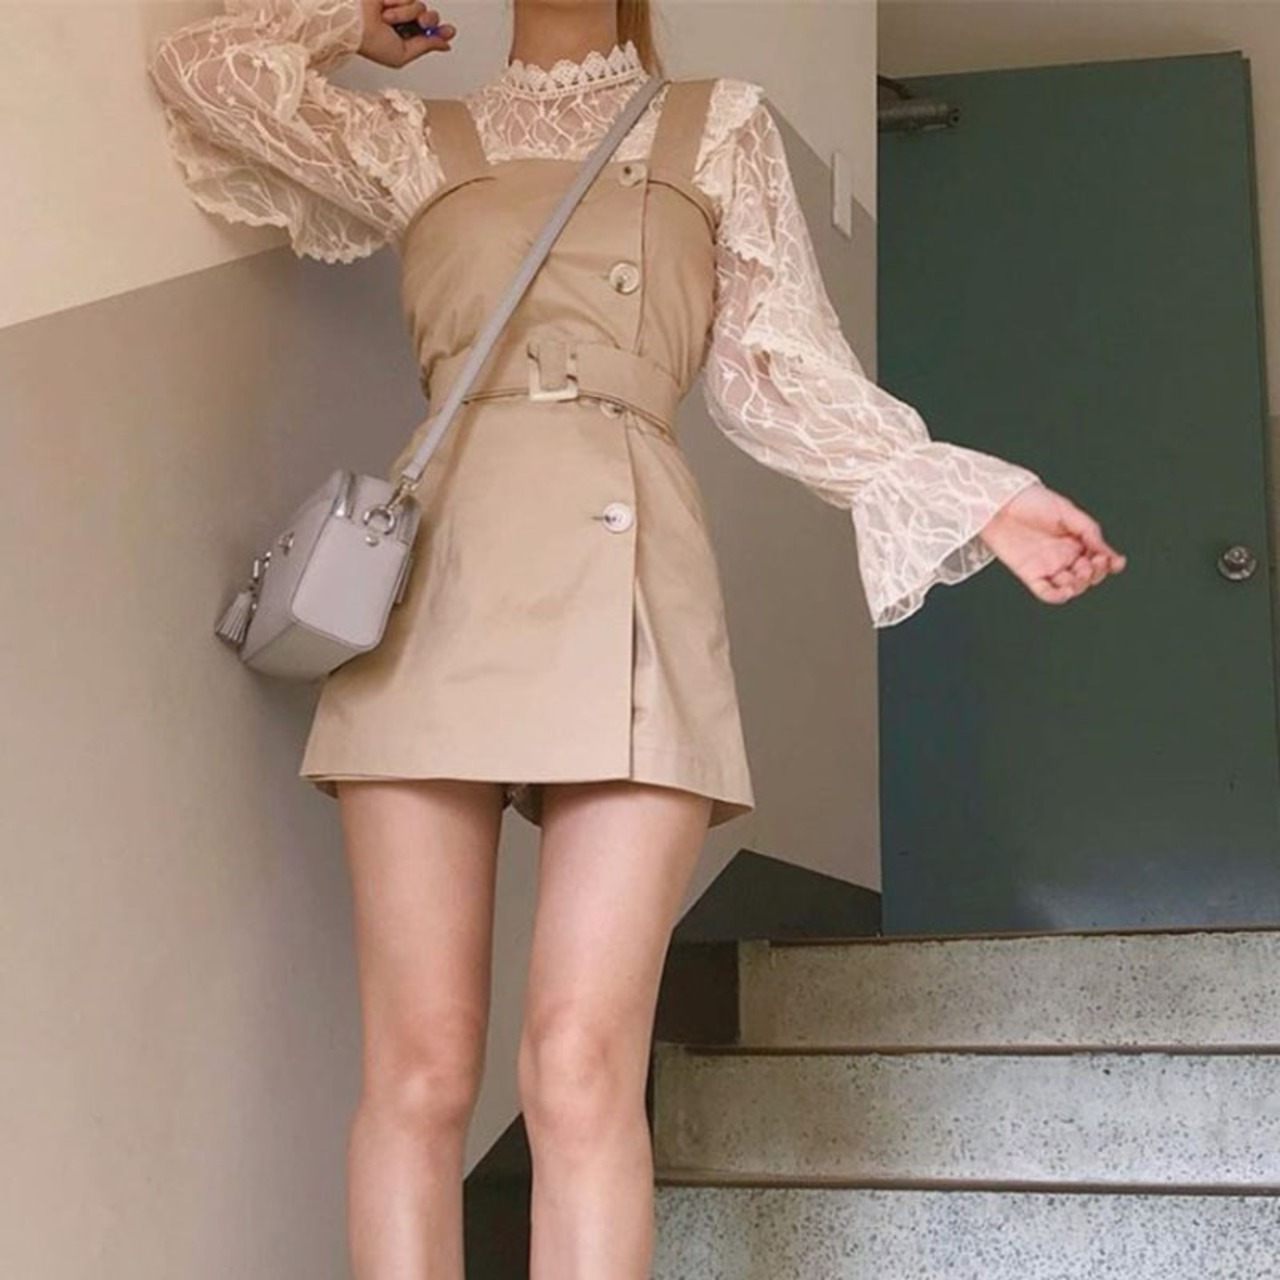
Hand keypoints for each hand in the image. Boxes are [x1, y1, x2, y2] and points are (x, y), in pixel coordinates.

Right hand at [358, 0, 453, 67]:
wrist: (354, 22)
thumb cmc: (372, 43)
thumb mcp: (403, 54)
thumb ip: (426, 47)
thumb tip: (445, 45)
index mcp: (408, 40)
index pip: (431, 34)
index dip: (442, 32)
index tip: (450, 31)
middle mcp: (405, 23)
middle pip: (430, 18)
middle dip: (429, 21)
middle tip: (420, 23)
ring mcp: (399, 7)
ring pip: (420, 6)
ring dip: (406, 13)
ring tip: (389, 19)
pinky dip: (398, 3)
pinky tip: (385, 8)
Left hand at [978, 482, 1126, 604]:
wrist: (999, 503)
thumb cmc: (1030, 501)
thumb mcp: (1066, 511)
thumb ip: (1088, 530)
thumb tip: (1106, 551)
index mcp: (1075, 540)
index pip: (1098, 558)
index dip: (1109, 564)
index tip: (1115, 561)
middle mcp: (1063, 556)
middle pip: (1087, 576)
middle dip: (1095, 573)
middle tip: (1092, 563)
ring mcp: (1047, 566)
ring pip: (1071, 586)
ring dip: (1080, 585)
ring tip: (1080, 573)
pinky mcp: (1030, 574)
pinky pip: (1046, 592)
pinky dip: (1058, 596)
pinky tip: (1067, 590)